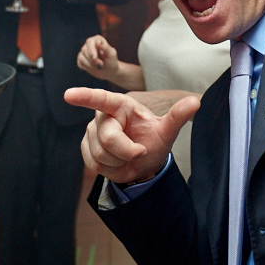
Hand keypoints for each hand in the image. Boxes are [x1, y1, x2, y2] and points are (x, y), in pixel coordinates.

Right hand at [65, 87, 199, 183]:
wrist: (144, 162)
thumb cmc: (154, 141)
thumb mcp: (167, 131)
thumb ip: (178, 116)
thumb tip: (196, 101)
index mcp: (122, 105)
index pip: (103, 99)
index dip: (85, 97)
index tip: (68, 95)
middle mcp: (103, 115)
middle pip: (106, 138)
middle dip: (126, 151)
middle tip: (139, 151)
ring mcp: (92, 131)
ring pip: (99, 154)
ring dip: (118, 162)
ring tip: (128, 156)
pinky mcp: (85, 147)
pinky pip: (92, 163)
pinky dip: (109, 169)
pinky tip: (117, 162)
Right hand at [77, 35, 119, 80]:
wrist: (109, 71)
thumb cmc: (111, 61)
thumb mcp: (111, 54)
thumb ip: (105, 47)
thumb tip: (97, 42)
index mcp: (97, 39)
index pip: (90, 42)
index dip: (91, 50)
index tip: (94, 58)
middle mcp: (89, 43)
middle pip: (84, 49)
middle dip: (92, 59)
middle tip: (101, 65)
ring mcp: (84, 51)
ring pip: (81, 57)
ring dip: (91, 64)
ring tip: (99, 66)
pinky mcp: (81, 59)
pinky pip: (80, 63)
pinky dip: (87, 67)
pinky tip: (94, 68)